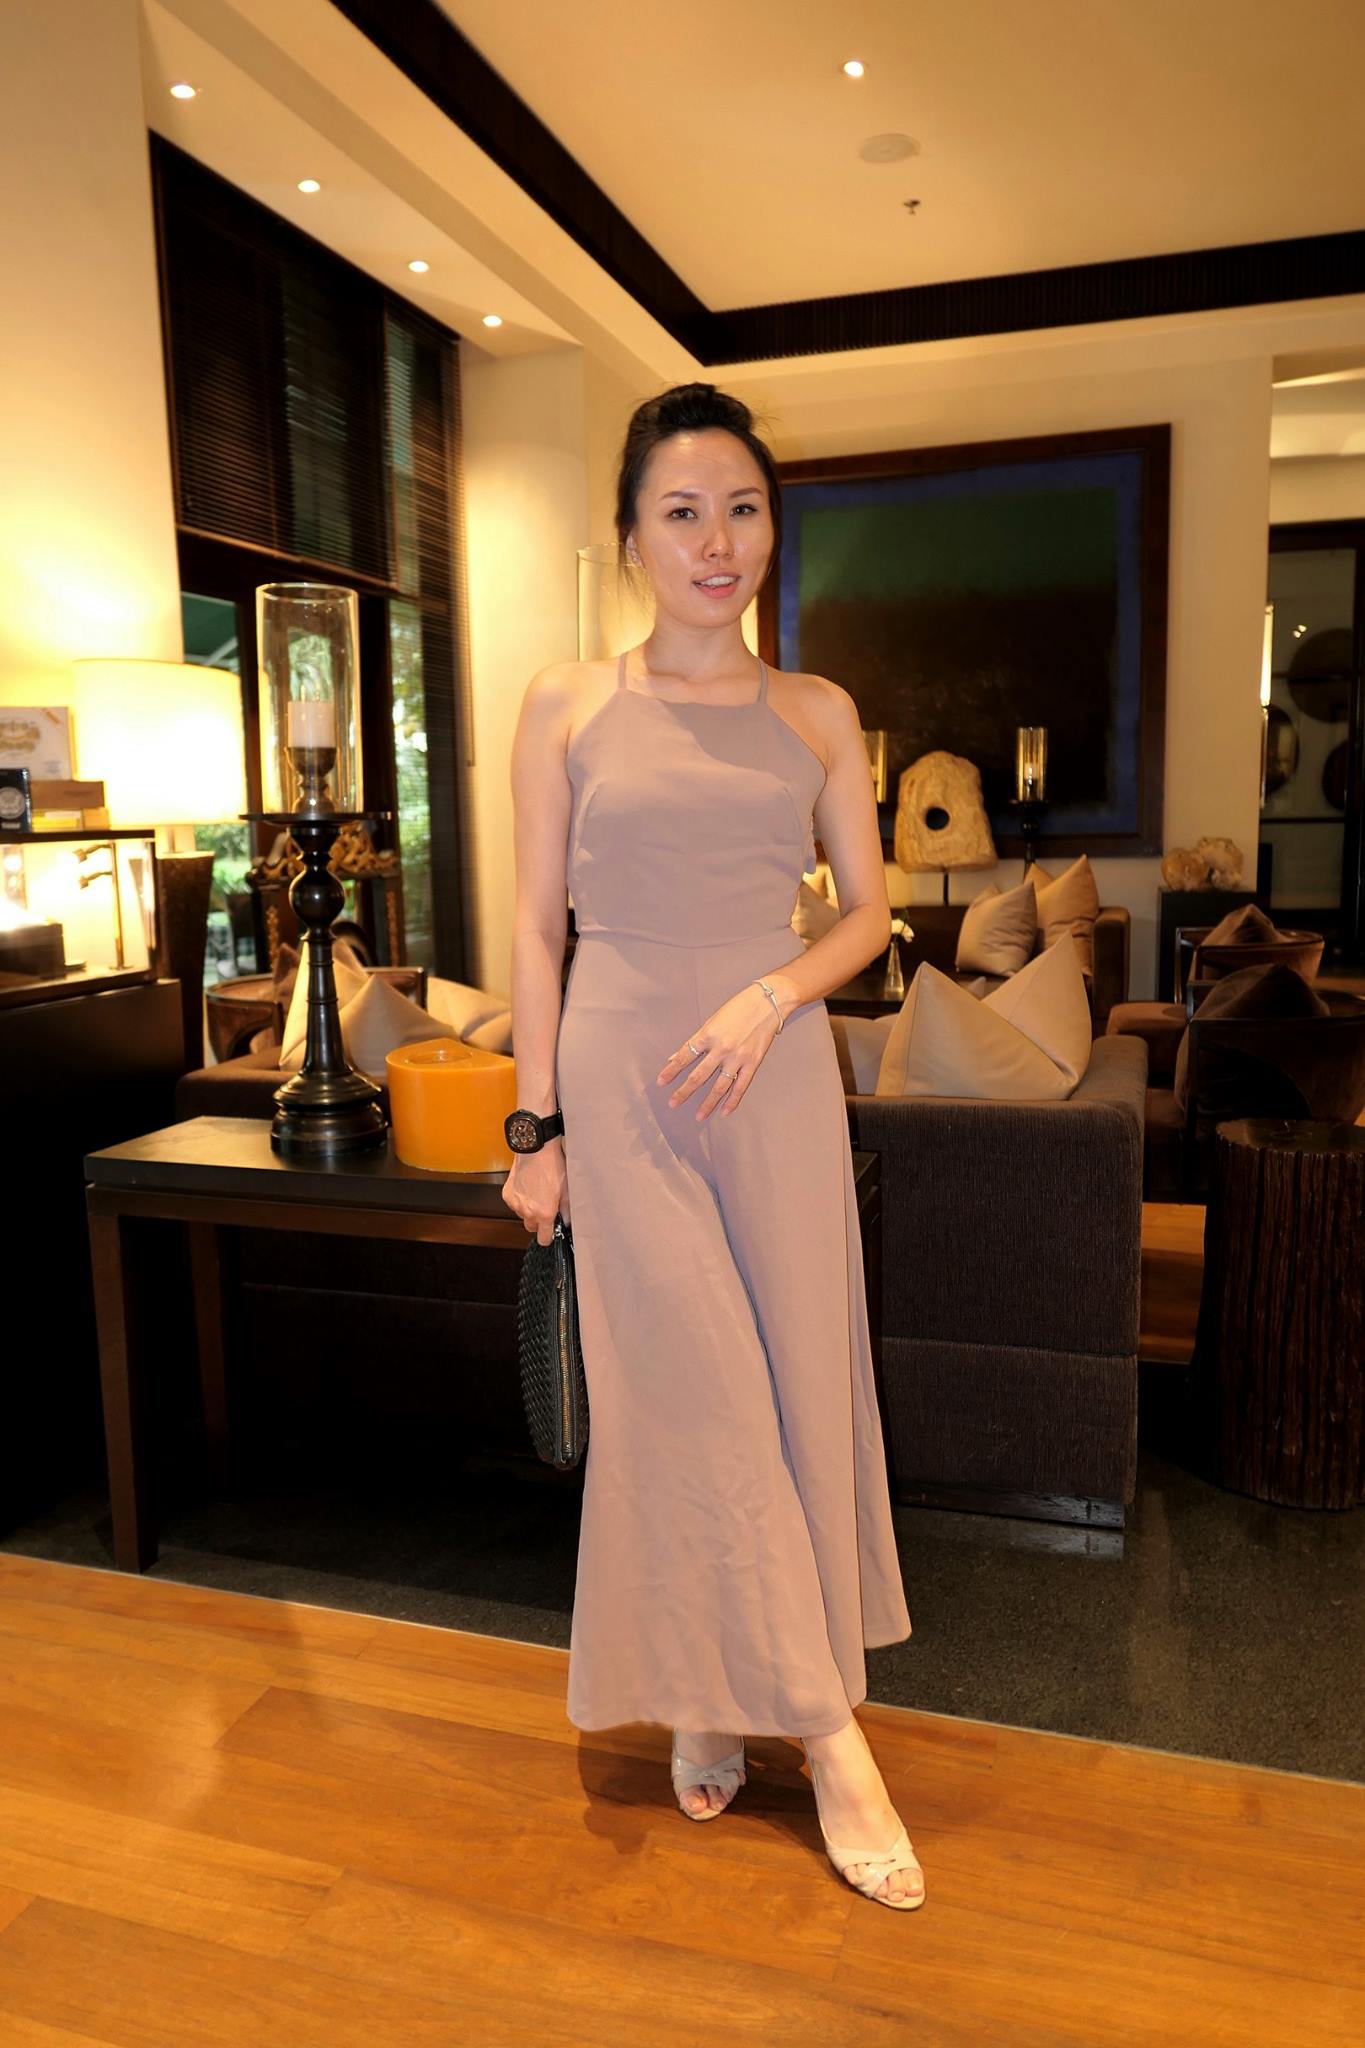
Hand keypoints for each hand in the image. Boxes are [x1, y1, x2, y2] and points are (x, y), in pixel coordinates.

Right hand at [501, 1142, 569, 1243]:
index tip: (551, 1231)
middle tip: (545, 1207)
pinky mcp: (507, 1195)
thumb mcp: (567, 1190)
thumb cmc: (552, 1166)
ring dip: (528, 1210)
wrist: (535, 1150)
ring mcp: (515, 1204)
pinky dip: (520, 1200)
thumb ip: (567, 1210)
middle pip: (532, 1228)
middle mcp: (528, 1211)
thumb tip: (567, 1221)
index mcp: (544, 1213)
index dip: (548, 1236)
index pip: (544, 1239)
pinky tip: (527, 1187)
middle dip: (538, 1221)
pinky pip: (514, 1204)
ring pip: (522, 1215)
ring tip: (536, 1194)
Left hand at [656, 982, 785, 1121]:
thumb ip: (695, 1041)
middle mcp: (721, 1048)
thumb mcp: (712, 1020)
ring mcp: (738, 1057)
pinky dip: (732, 1100)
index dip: (671, 1070)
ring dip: (708, 1103)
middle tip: (673, 1104)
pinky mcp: (753, 1063)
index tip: (661, 1082)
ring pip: (719, 1086)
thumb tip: (675, 1056)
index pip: (684, 1056)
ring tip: (699, 1116)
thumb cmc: (739, 1008)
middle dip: (684, 1091)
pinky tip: (724, 1112)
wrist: (768, 1002)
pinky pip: (741, 1086)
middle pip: (699, 1075)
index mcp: (708, 1034)